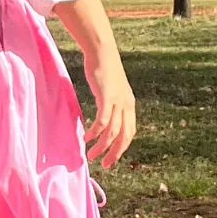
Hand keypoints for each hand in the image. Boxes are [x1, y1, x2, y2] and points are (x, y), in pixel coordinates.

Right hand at [82, 47, 136, 168]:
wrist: (102, 52)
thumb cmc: (104, 69)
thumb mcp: (112, 89)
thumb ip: (111, 103)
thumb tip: (105, 117)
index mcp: (129, 105)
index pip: (129, 133)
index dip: (121, 148)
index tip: (111, 158)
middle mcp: (126, 106)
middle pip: (124, 137)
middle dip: (114, 154)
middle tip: (104, 165)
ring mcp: (118, 102)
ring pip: (112, 132)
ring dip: (102, 147)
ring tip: (91, 155)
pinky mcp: (107, 98)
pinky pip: (102, 121)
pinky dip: (95, 132)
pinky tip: (87, 137)